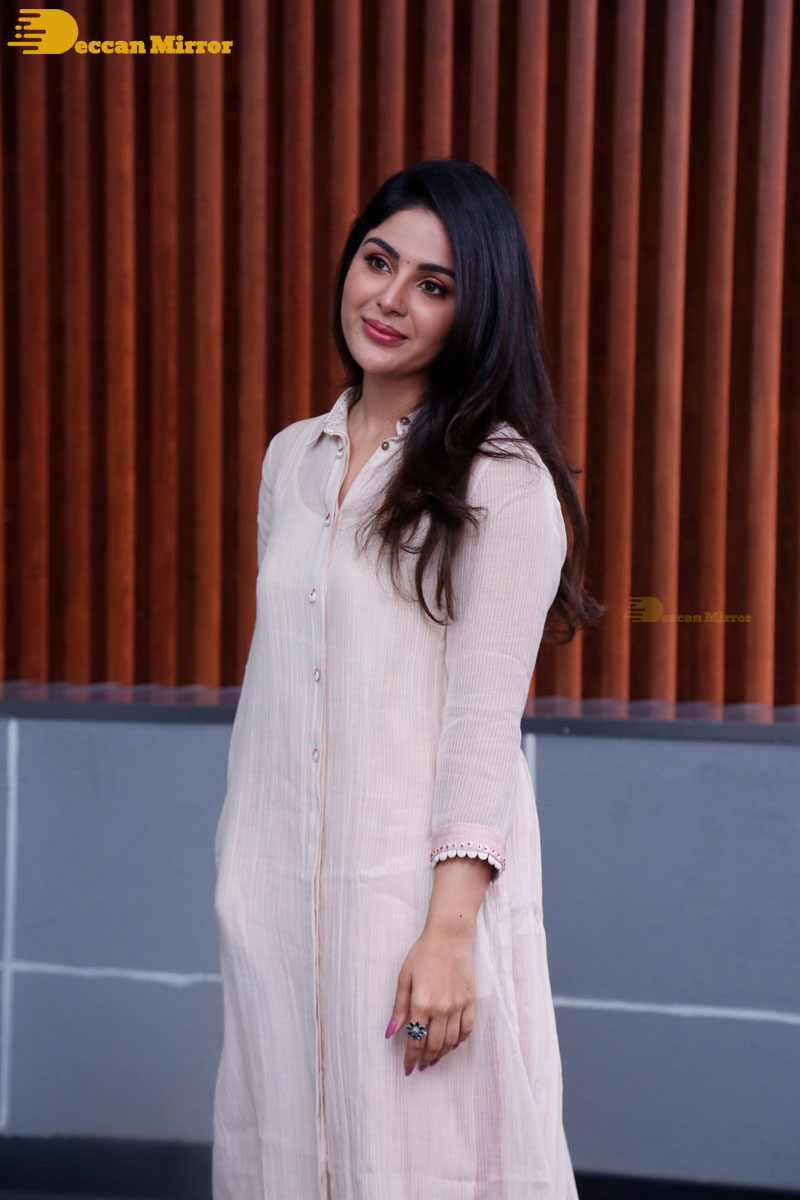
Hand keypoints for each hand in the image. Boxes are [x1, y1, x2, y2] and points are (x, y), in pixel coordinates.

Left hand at [384, 924, 475, 1073]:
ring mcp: (458, 1006)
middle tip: (419, 1065)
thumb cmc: (424, 953)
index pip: (415, 1040)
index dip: (411, 1057)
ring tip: (433, 1058)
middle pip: (433, 1045)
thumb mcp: (404, 977)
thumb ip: (399, 1007)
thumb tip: (390, 1032)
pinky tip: (452, 1044)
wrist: (450, 936)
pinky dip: (459, 1041)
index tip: (407, 1068)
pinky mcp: (470, 1001)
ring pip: (450, 1041)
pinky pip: (467, 1029)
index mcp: (421, 1003)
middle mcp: (441, 1008)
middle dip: (424, 1058)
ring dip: (441, 1053)